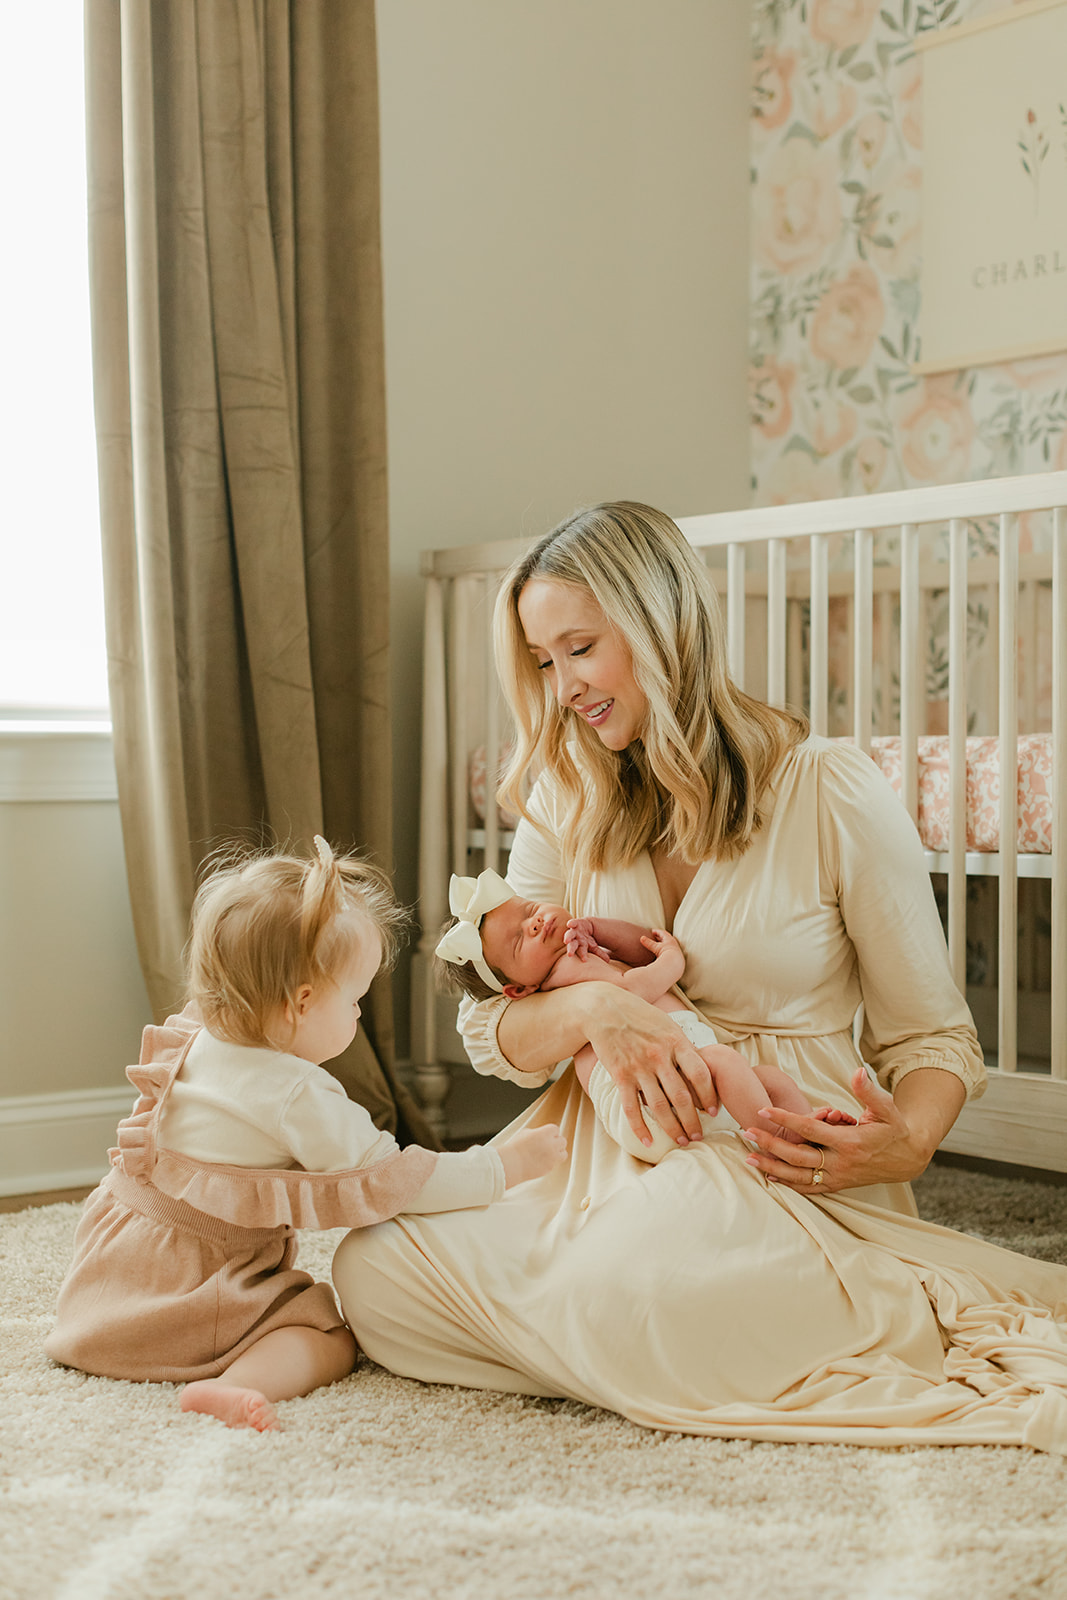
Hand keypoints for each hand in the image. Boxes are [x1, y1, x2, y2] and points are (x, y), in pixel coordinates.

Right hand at [498, 1124, 567, 1186]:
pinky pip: (555, 1164)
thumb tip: (543, 1135)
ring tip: (548, 1153)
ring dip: (558, 1152)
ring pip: (563, 1153)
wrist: (511, 1164)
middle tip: (546, 1144)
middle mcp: (551, 1145)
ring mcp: (552, 1158)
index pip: (556, 1129)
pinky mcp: (550, 1168)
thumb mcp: (525, 1133)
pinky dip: (550, 1162)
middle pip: (563, 1141)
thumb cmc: (516, 1147)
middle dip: (556, 1142)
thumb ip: (538, 1133)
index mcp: (545, 1133)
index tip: (544, 1135)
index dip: (550, 1132)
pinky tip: (540, 1161)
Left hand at [564, 918, 611, 961]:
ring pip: (570, 935)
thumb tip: (607, 961)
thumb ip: (600, 954)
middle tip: (570, 955)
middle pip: (573, 946)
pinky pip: (573, 923)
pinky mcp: (576, 923)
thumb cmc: (588, 941)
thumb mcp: (594, 947)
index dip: (584, 955)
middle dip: (571, 950)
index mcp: (581, 947)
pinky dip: (571, 923)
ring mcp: (575, 932)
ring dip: (568, 937)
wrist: (585, 928)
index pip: (582, 952)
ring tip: (566, 941)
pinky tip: (569, 924)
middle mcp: (576, 940)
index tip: (585, 960)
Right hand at [582, 987, 719, 1146]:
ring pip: (660, 1107)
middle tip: (699, 1136)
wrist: (603, 1009)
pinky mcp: (620, 1075)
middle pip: (682, 1096)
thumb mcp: (667, 1024)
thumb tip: (701, 1068)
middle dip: (693, 1120)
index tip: (714, 1110)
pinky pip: (631, 1108)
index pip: (700, 1074)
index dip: (710, 1095)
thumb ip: (683, 1046)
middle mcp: (659, 1056)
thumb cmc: (640, 1015)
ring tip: (681, 1141)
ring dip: (672, 1128)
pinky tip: (648, 1141)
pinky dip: (640, 1128)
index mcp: (675, 1041)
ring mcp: (639, 1067)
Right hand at [639, 928, 681, 959]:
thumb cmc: (666, 954)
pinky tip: (662, 954)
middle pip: (666, 938)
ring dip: (663, 944)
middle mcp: (673, 944)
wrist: (674, 963)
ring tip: (658, 945)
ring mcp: (675, 950)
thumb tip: (641, 938)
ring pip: (668, 945)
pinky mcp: (675, 957)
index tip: (652, 931)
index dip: (657, 932)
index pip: (663, 933)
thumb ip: (649, 943)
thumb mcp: (656, 947)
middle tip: (654, 937)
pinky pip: (669, 951)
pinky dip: (665, 951)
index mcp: (669, 939)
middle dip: (660, 937)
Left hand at [741, 1067, 940, 1193]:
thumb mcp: (886, 1108)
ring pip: (799, 1177)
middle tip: (747, 1132)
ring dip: (773, 1168)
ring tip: (749, 1158)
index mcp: (850, 1142)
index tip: (764, 1110)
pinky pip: (809, 1188)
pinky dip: (788, 1184)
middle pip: (798, 1157)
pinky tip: (770, 1176)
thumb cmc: (895, 1129)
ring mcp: (838, 1177)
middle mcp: (841, 1163)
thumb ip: (868, 1091)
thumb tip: (857, 1071)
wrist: (908, 1158)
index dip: (786, 1120)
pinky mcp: (837, 1185)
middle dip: (771, 1145)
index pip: (810, 1130)